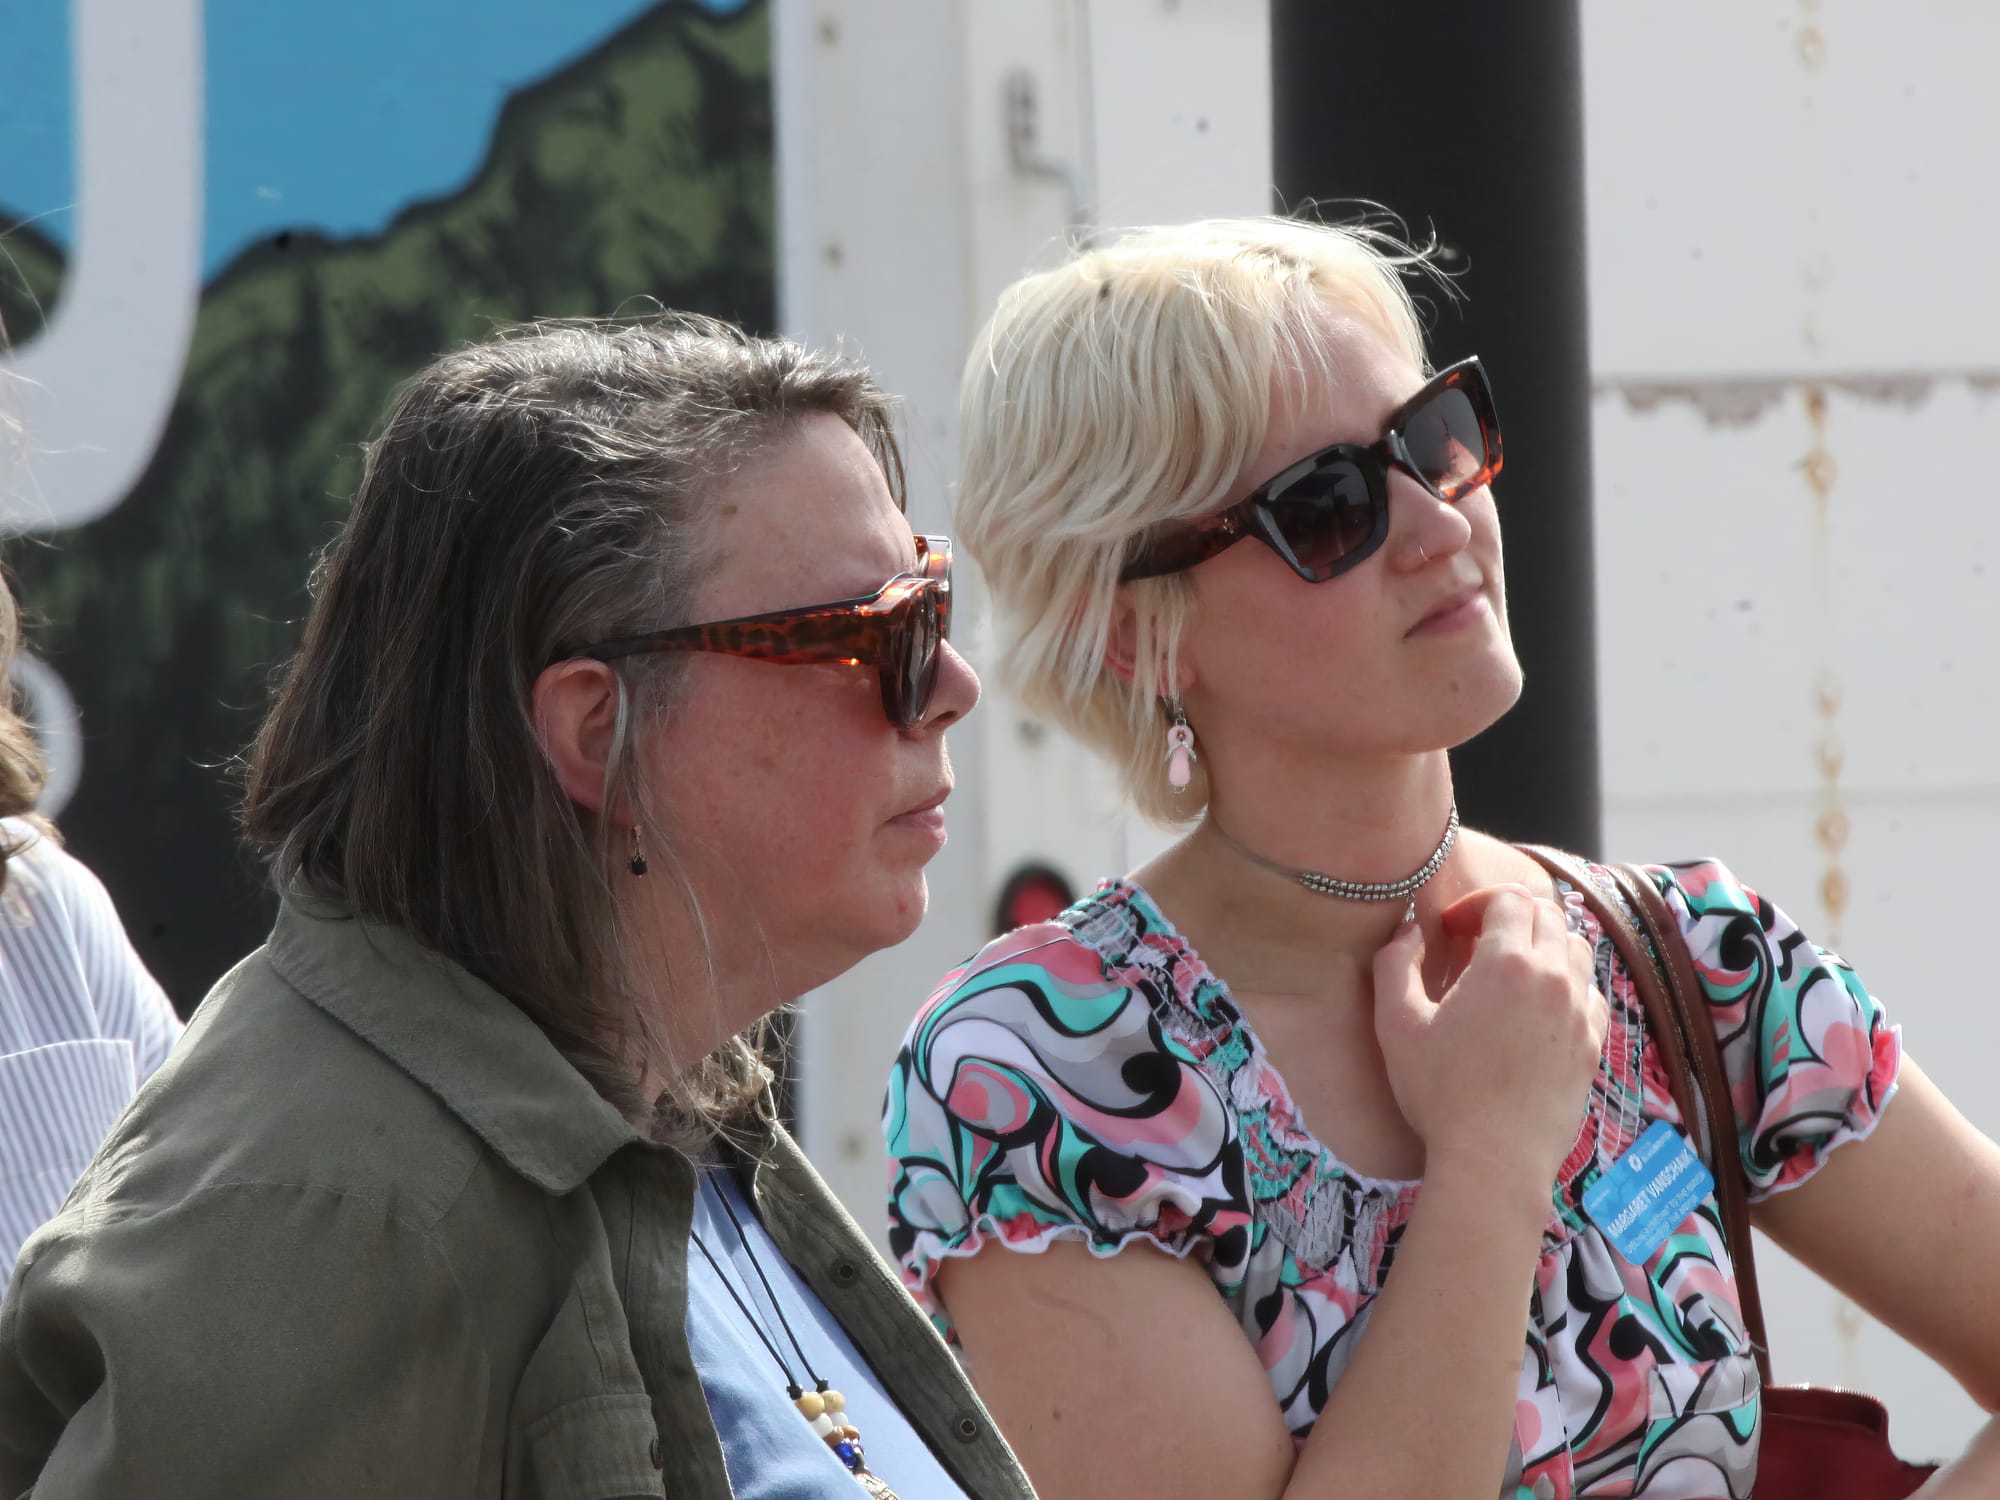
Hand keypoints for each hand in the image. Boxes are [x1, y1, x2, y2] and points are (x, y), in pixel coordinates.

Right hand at [1372, 885, 1606, 1183]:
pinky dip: (1569, 985)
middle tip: (1478, 946)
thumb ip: (1394, 963)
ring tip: (1512, 973)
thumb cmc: (1438, 1093)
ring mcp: (1579, 1012)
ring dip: (1544, 946)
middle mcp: (1552, 977)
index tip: (1452, 931)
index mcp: (1506, 962)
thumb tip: (1409, 930)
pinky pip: (1591, 992)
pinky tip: (1540, 1009)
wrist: (1493, 1159)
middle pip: (1547, 916)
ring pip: (1576, 949)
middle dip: (1511, 918)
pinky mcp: (1593, 1045)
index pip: (1507, 898)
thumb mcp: (1396, 1024)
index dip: (1475, 904)